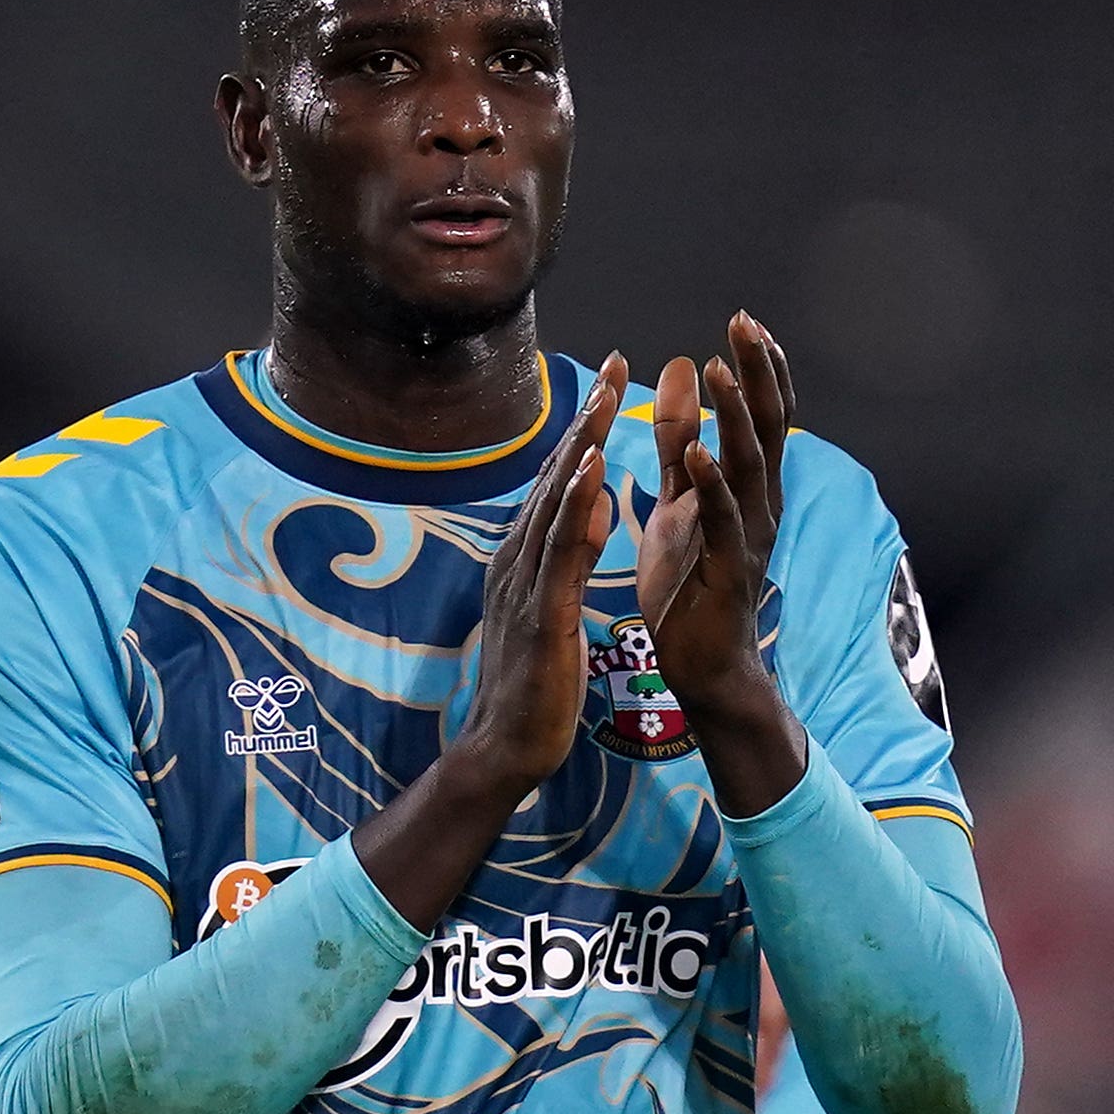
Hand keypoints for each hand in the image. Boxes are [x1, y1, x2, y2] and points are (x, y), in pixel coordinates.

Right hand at [447, 352, 629, 804]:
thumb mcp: (553, 610)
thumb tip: (593, 508)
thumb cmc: (532, 688)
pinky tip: (592, 472)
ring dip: (578, 448)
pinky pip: (559, 554)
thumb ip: (567, 557)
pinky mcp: (540, 616)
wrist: (504, 749)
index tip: (606, 385)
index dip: (580, 432)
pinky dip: (575, 508)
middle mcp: (516, 562)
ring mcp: (523, 586)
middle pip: (553, 478)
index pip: (556, 485)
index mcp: (523, 561)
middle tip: (610, 364)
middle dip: (582, 419)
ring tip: (604, 398)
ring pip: (554, 504)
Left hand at [637, 312, 792, 703]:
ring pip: (749, 466)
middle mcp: (760, 504)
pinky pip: (723, 521)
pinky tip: (697, 454)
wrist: (703, 664)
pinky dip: (712, 485)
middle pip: (767, 428)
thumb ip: (676, 438)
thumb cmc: (690, 582)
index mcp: (747, 485)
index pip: (762, 415)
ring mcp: (749, 537)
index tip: (743, 321)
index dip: (757, 369)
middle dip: (757, 375)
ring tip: (719, 372)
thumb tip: (678, 367)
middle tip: (744, 324)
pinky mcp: (728, 570)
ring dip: (734, 418)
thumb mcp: (677, 498)